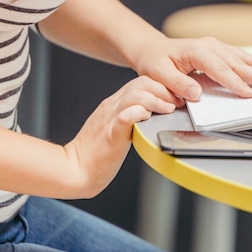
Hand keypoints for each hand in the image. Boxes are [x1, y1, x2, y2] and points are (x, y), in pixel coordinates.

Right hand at [63, 76, 176, 197]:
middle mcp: (112, 106)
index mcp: (114, 104)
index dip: (162, 86)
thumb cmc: (97, 152)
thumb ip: (130, 115)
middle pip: (141, 82)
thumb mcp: (116, 126)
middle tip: (176, 103)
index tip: (174, 98)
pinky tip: (148, 119)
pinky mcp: (111, 134)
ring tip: (168, 110)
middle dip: (164, 90)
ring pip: (136, 95)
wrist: (76, 169)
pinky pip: (126, 116)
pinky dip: (140, 113)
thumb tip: (151, 112)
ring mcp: (110, 118)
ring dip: (157, 100)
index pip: (141, 82)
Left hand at [132, 36, 251, 101]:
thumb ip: (177, 84)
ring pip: (243, 57)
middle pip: (238, 62)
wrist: (152, 48)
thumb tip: (196, 94)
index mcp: (196, 50)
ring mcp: (216, 45)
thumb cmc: (154, 61)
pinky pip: (240, 56)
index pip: (220, 69)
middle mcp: (209, 45)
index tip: (249, 93)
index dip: (236, 83)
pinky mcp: (219, 49)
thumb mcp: (157, 73)